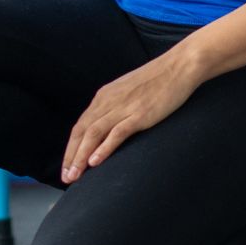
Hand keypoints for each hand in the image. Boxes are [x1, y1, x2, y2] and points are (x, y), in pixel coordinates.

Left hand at [60, 52, 203, 183]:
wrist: (179, 66)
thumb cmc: (157, 81)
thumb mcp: (128, 92)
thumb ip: (115, 107)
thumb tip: (107, 126)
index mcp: (104, 96)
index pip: (80, 126)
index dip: (71, 148)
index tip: (67, 167)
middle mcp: (108, 101)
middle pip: (82, 132)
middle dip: (71, 156)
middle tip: (66, 178)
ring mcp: (123, 107)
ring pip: (94, 134)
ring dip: (81, 156)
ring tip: (74, 176)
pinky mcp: (140, 114)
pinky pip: (117, 133)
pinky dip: (104, 147)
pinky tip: (95, 162)